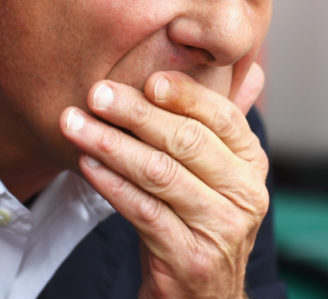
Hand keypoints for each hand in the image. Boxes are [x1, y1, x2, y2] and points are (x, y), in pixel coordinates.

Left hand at [60, 63, 269, 298]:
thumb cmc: (197, 224)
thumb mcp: (213, 175)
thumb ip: (216, 127)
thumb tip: (245, 70)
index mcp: (251, 165)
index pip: (223, 117)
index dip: (184, 95)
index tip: (146, 79)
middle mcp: (245, 195)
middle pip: (186, 141)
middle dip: (135, 113)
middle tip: (96, 94)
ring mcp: (221, 229)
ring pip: (160, 174)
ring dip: (111, 145)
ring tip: (76, 125)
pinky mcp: (189, 258)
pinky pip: (144, 211)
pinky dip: (112, 185)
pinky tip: (87, 165)